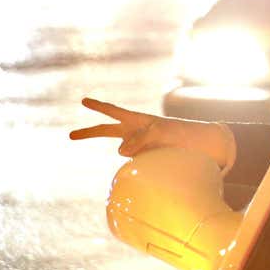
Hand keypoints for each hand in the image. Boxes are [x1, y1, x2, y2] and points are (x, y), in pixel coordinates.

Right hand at [68, 97, 235, 170]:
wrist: (200, 148)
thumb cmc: (180, 134)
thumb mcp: (161, 132)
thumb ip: (140, 139)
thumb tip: (118, 152)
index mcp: (137, 120)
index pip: (113, 112)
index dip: (98, 106)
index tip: (83, 101)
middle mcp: (134, 133)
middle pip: (107, 131)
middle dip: (89, 132)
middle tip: (69, 135)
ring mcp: (137, 148)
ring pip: (121, 151)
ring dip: (127, 154)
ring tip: (142, 149)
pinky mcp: (143, 161)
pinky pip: (132, 164)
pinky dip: (135, 166)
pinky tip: (145, 168)